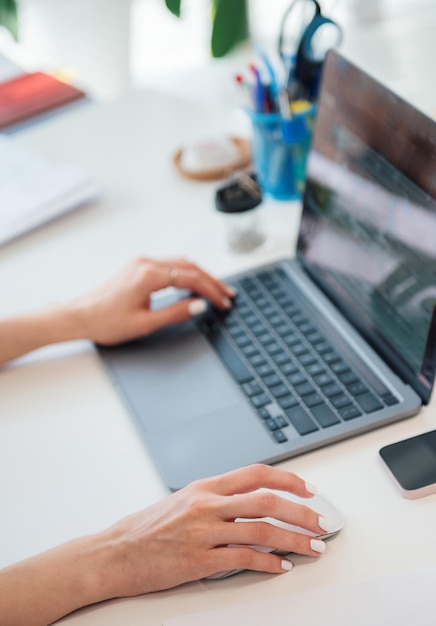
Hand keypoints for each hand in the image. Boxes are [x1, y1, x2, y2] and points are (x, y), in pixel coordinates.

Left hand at [72, 256, 234, 344]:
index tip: (223, 302)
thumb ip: (175, 313)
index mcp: (148, 275)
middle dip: (211, 281)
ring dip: (200, 275)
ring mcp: (141, 262)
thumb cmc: (106, 322)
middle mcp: (146, 263)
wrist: (79, 316)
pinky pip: (170, 265)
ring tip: (217, 290)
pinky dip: (187, 273)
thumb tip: (200, 306)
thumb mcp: (145, 323)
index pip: (190, 278)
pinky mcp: (138, 266)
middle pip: (189, 266)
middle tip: (228, 295)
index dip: (211, 291)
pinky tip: (194, 284)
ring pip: (181, 263)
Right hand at [98, 464, 329, 597]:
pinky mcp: (199, 560)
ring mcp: (204, 531)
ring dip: (295, 538)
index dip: (287, 479)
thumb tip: (251, 501)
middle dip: (301, 511)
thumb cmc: (147, 527)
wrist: (115, 552)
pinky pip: (244, 559)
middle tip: (321, 520)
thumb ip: (216, 498)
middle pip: (267, 501)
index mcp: (206, 486)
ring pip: (262, 530)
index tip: (308, 488)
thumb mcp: (183, 501)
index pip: (256, 474)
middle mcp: (207, 504)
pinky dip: (269, 563)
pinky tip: (282, 566)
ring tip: (313, 546)